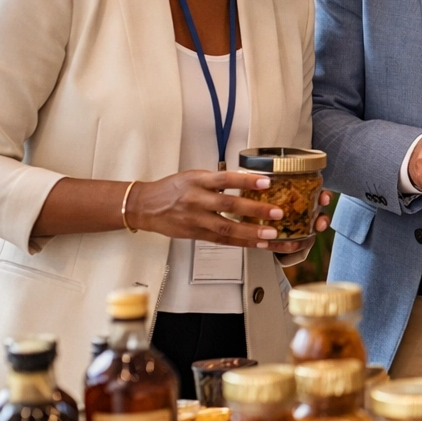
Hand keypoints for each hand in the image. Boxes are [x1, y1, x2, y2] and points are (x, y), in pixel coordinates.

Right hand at [127, 171, 310, 252]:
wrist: (145, 206)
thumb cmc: (172, 189)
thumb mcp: (194, 176)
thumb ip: (218, 180)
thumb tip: (248, 181)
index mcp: (198, 181)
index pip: (225, 179)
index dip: (246, 180)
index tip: (266, 182)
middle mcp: (197, 200)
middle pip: (229, 205)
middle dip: (255, 210)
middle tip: (277, 213)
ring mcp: (196, 219)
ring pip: (226, 228)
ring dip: (251, 232)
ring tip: (271, 235)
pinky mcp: (195, 234)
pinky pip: (221, 240)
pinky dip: (241, 242)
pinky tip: (258, 244)